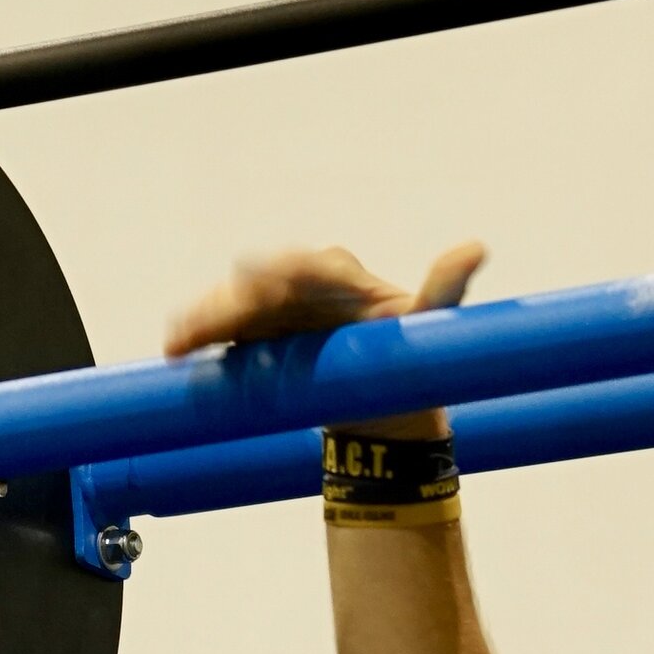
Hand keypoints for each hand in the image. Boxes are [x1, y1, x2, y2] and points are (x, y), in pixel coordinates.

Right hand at [164, 239, 486, 433]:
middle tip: (220, 320)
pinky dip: (198, 336)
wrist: (381, 406)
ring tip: (183, 340)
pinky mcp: (251, 336)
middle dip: (237, 298)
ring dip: (206, 317)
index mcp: (337, 272)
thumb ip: (445, 287)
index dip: (289, 274)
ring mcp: (271, 310)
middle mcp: (298, 283)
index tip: (274, 287)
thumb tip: (476, 247)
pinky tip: (176, 351)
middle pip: (259, 281)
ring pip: (231, 304)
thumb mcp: (428, 326)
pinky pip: (219, 330)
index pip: (308, 264)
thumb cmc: (406, 358)